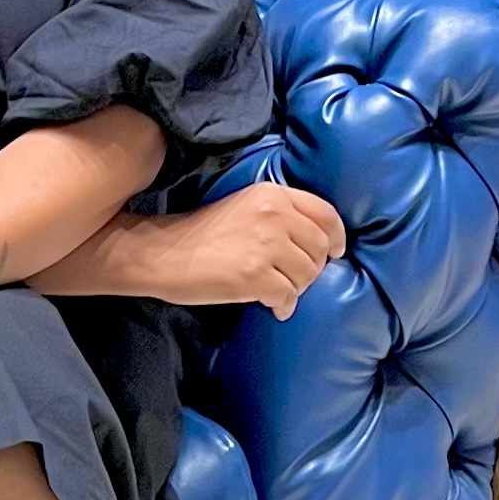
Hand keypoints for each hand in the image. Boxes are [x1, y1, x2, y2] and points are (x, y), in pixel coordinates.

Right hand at [123, 184, 346, 316]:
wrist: (162, 252)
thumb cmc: (202, 233)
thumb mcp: (245, 208)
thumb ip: (281, 218)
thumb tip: (316, 249)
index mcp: (274, 194)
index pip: (326, 214)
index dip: (336, 237)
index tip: (333, 252)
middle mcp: (275, 215)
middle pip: (320, 248)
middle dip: (312, 269)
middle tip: (292, 278)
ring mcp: (267, 245)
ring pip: (308, 275)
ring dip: (296, 288)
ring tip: (276, 291)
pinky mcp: (256, 275)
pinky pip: (288, 296)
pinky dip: (282, 305)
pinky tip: (270, 305)